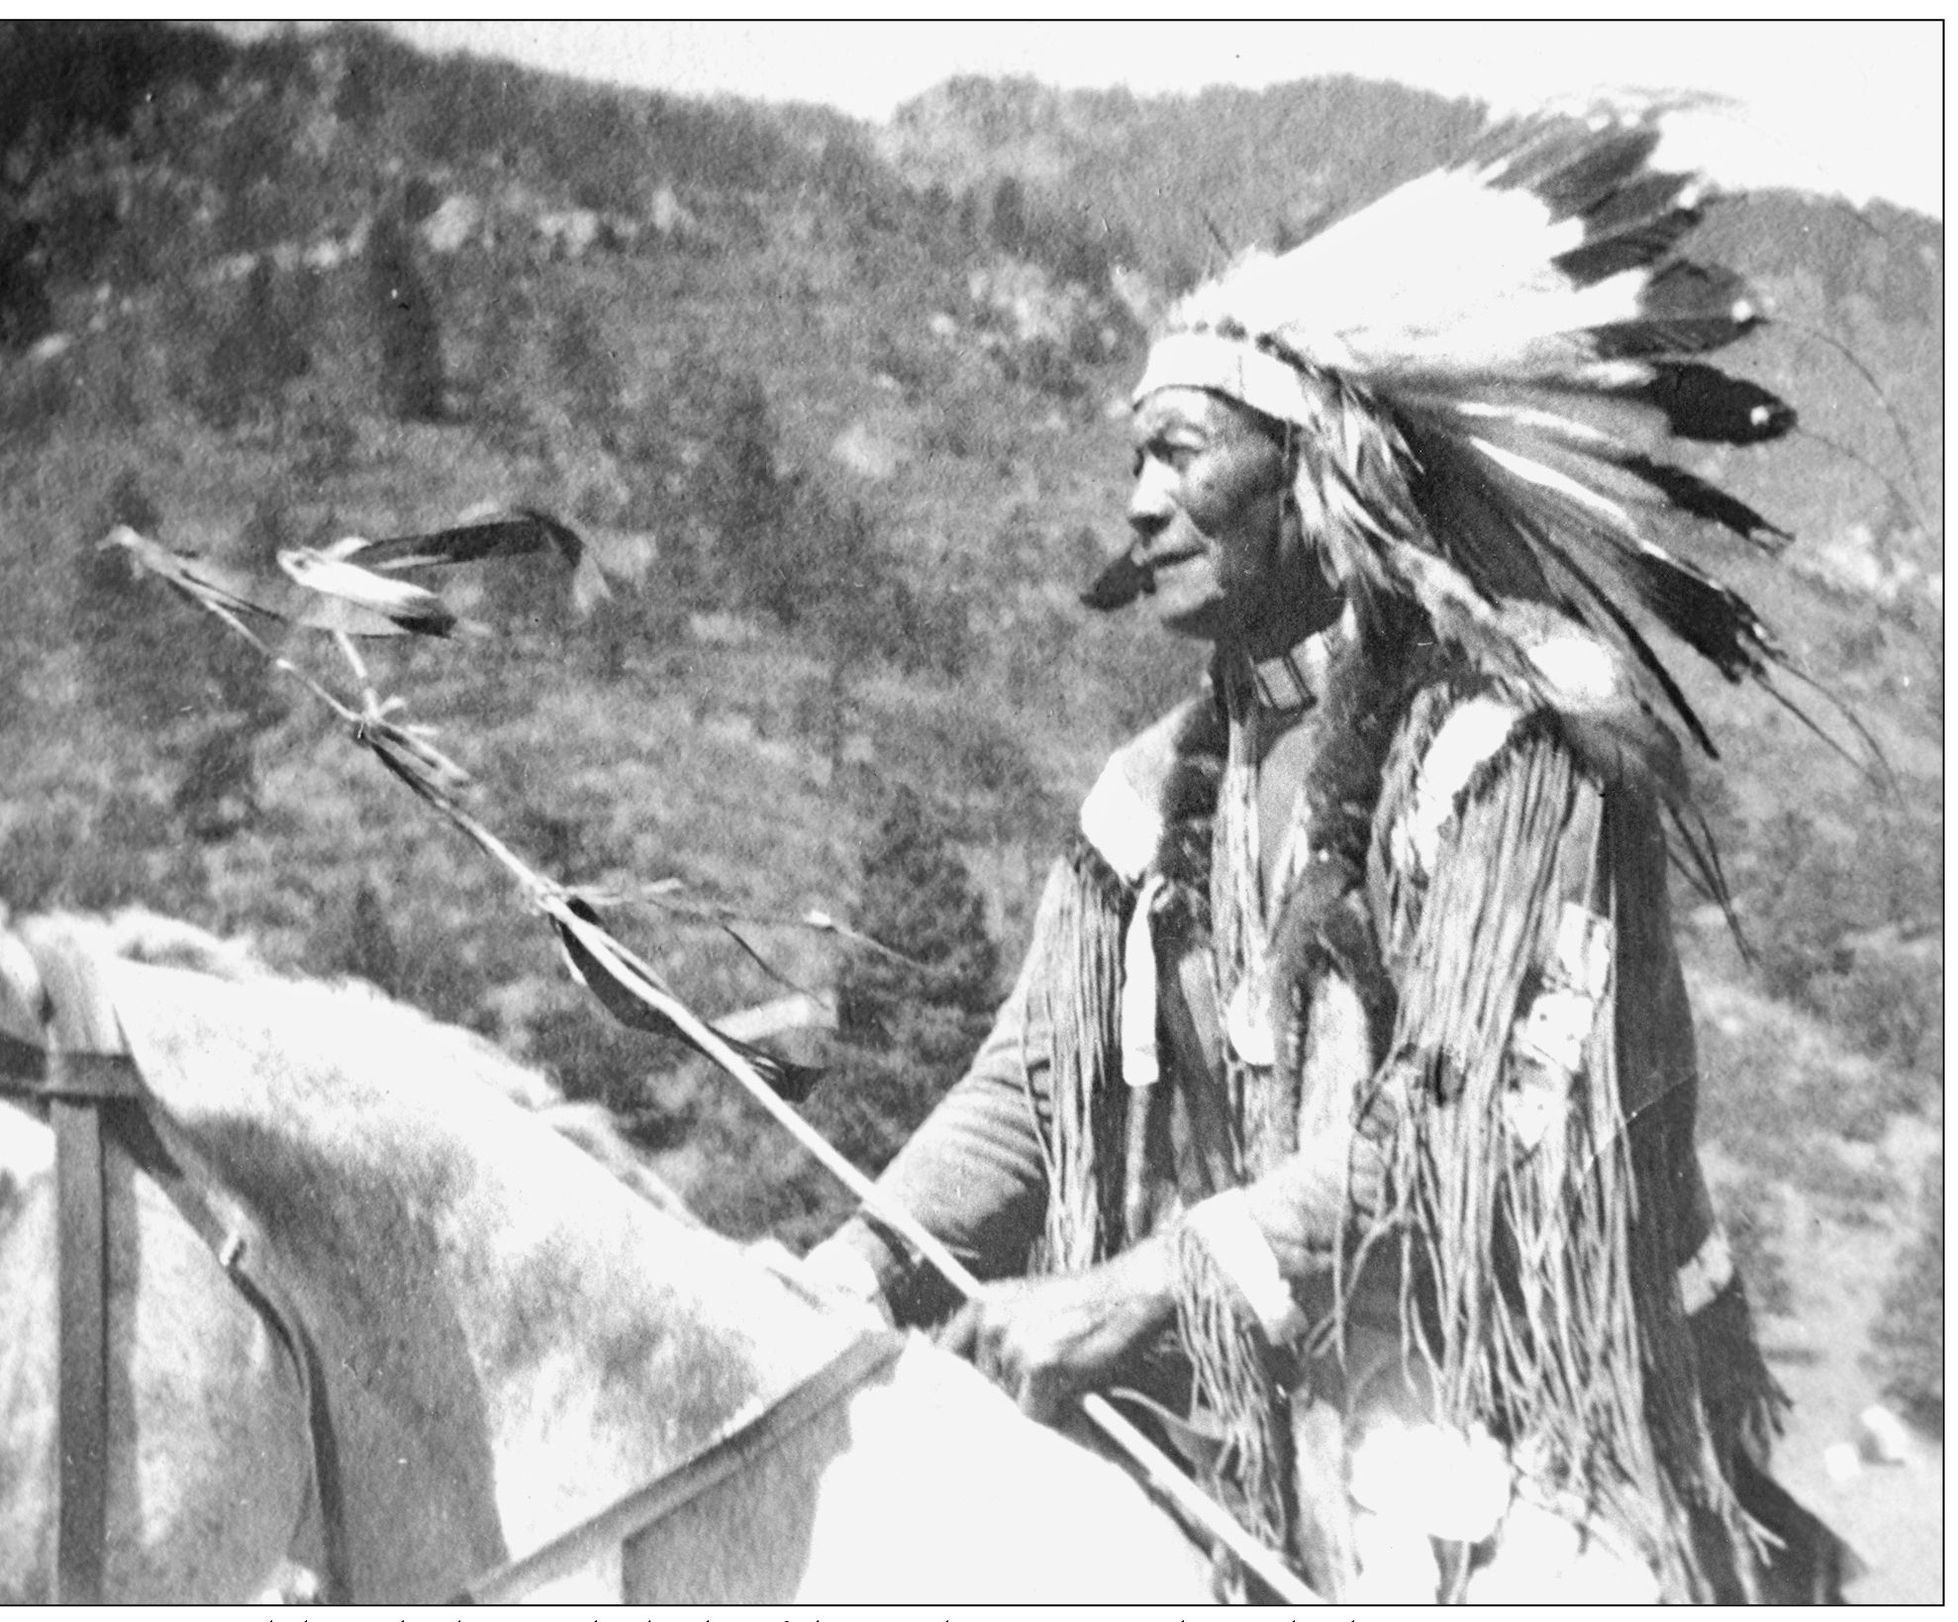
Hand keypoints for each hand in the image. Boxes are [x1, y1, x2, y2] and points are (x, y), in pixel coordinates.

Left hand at [938, 1238, 1175, 1424]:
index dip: (947, 1383)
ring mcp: (1014, 1345)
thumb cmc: (1085, 1307)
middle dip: (1005, 1394)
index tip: (950, 1402)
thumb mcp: (1028, 1305)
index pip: (943, 1354)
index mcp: (984, 1304)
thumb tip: (970, 1384)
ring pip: (1009, 1402)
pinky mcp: (1039, 1366)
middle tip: (1043, 1380)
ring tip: (1065, 1374)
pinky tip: (1075, 1385)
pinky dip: (1055, 1411)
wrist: (1130, 1292)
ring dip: (1034, 1401)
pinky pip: (1034, 1413)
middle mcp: (991, 1323)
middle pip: (980, 1388)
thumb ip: (995, 1335)